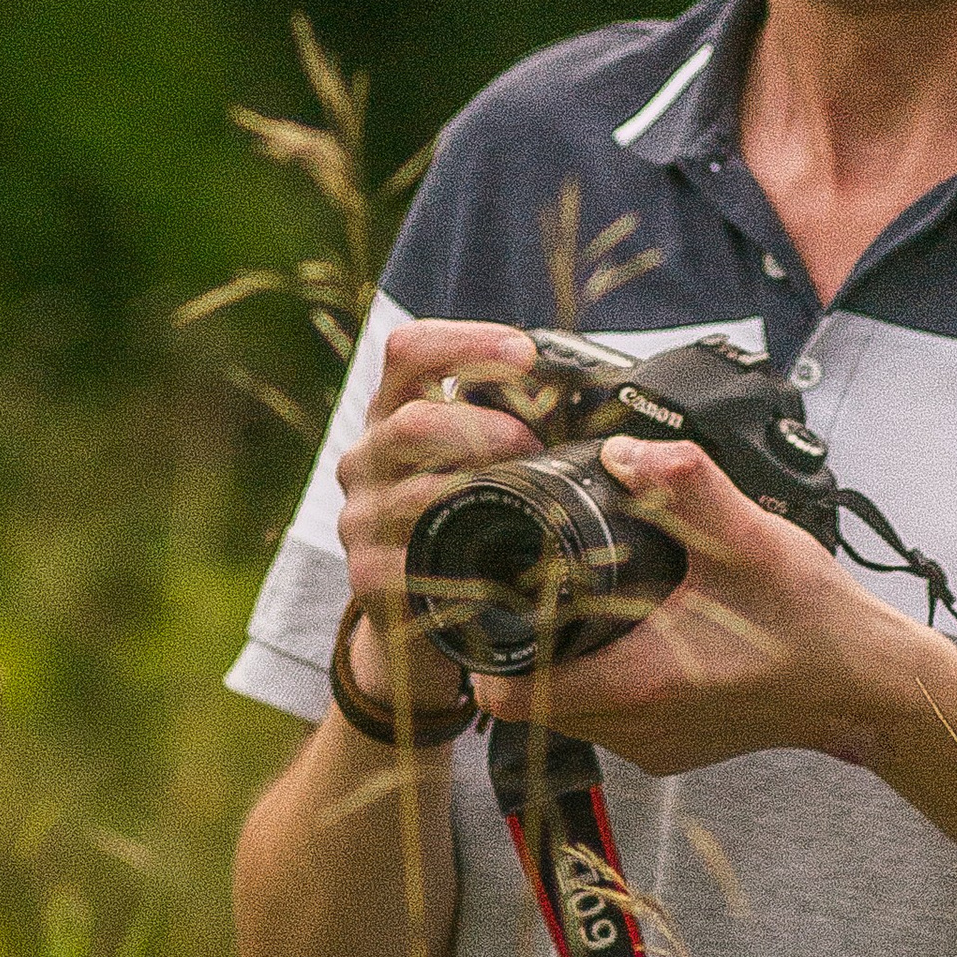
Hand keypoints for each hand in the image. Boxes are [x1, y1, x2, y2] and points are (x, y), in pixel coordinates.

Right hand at [333, 319, 539, 708]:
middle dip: (484, 428)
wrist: (423, 614)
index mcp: (394, 411)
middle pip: (411, 422)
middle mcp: (368, 458)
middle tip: (533, 445)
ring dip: (482, 491)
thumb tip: (592, 400)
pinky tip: (499, 561)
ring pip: (416, 495)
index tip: (524, 353)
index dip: (465, 342)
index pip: (409, 351)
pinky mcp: (371, 579)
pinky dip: (467, 559)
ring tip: (530, 498)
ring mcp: (364, 519)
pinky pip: (416, 562)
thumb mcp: (473, 456)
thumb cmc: (464, 518)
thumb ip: (510, 421)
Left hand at [468, 435, 947, 777]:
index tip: (486, 600)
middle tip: (525, 589)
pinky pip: (606, 722)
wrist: (870, 686)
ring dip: (558, 667)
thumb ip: (686, 487)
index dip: (485, 648)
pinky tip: (624, 636)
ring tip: (570, 606)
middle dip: (520, 649)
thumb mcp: (751, 541)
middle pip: (530, 702)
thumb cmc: (815, 619)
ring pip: (567, 713)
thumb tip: (624, 451)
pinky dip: (598, 683)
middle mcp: (638, 729)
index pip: (515, 691)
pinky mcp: (673, 750)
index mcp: (642, 682)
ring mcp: (655, 746)